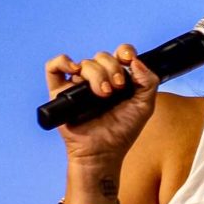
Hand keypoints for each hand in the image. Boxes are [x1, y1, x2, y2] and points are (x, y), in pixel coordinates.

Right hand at [46, 44, 159, 171]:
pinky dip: (62, 62)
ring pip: (84, 63)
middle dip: (112, 69)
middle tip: (116, 89)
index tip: (128, 59)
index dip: (124, 51)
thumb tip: (136, 61)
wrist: (104, 152)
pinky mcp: (59, 92)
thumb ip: (149, 82)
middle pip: (102, 56)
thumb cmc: (122, 131)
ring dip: (96, 75)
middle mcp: (97, 78)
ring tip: (103, 95)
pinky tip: (74, 69)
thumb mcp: (144, 106)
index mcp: (117, 77)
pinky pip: (54, 67)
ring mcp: (77, 84)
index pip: (120, 53)